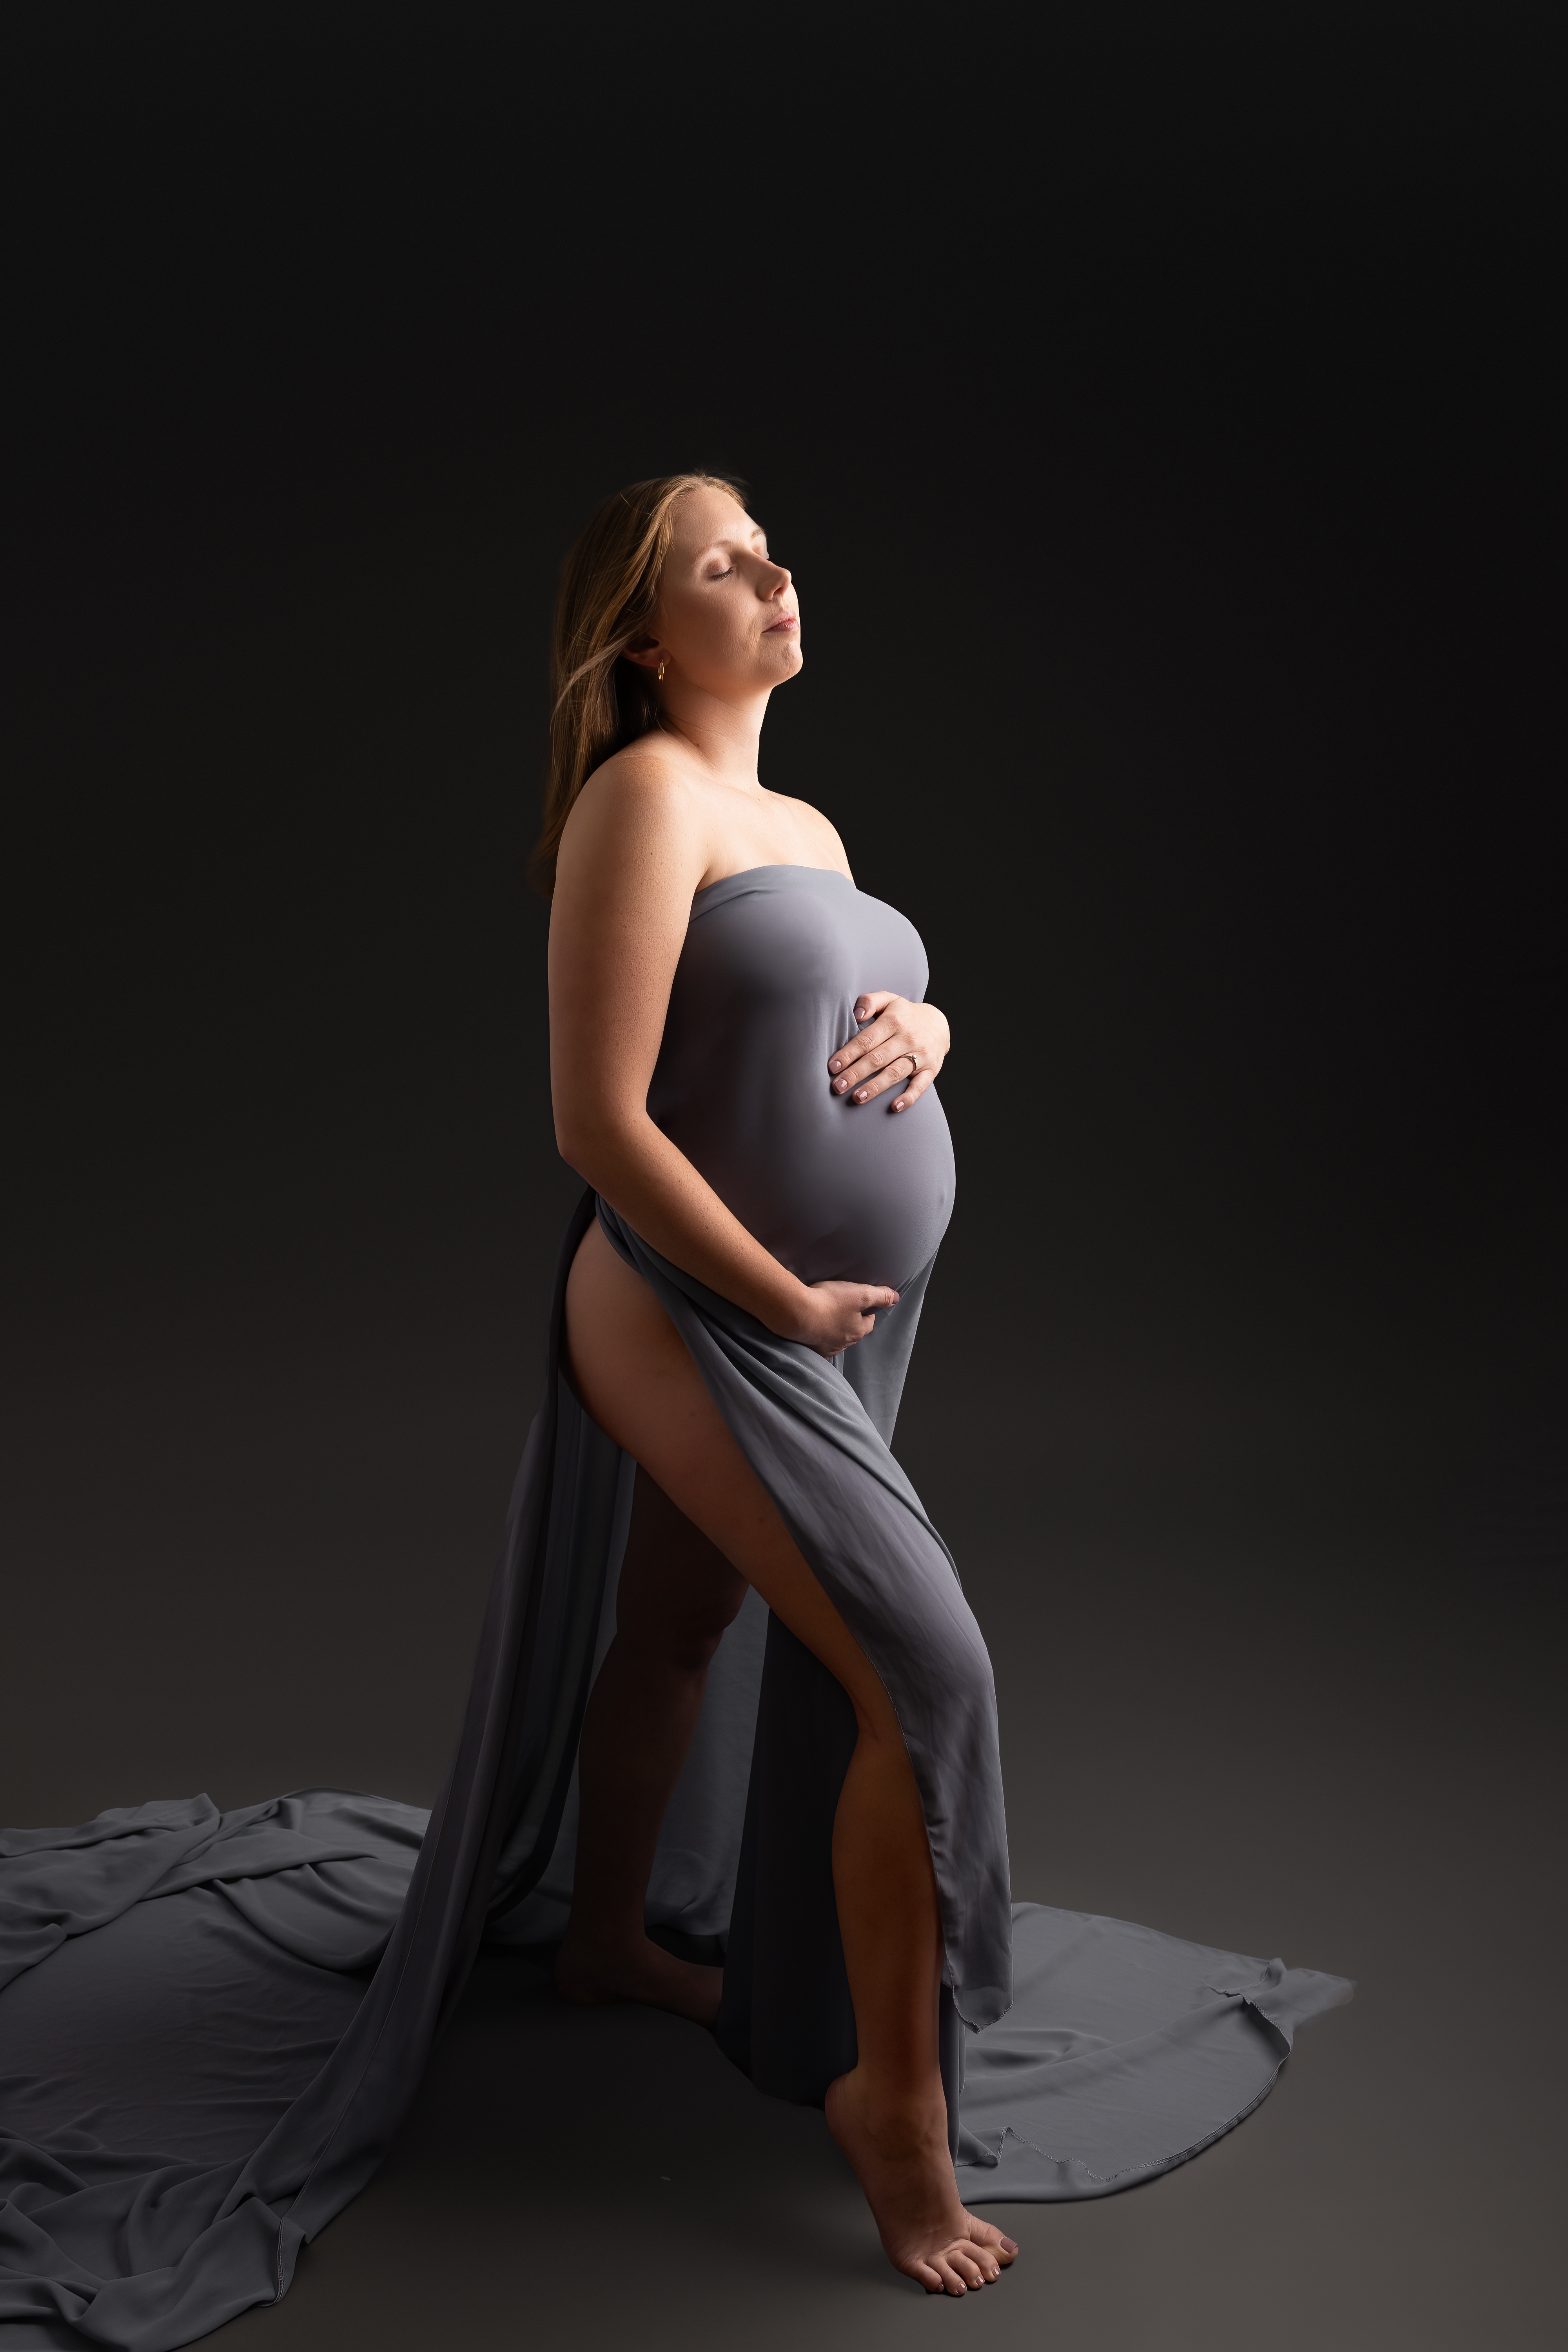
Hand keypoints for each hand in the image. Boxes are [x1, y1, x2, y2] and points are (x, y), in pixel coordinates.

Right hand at [783, 1277, 900, 1359]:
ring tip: (828, 1317)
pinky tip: (816, 1338)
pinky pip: (819, 1348)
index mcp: (858, 1330)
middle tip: (843, 1308)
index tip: (860, 1302)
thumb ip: (880, 1295)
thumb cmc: (829, 1302)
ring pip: (837, 1339)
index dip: (866, 1311)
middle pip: (853, 1332)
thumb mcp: (860, 1293)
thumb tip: (895, 1297)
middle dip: (851, 1322)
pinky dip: (819, 1343)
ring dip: (835, 1330)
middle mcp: (844, 1342)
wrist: (797, 1313)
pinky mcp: (811, 1348)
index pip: (869, 1322)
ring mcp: (827, 1347)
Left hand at [828, 993, 950, 1111]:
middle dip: (856, 1073)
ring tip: (857, 1098)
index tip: (833, 1067)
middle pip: (878, 1058)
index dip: (849, 1054)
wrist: (939, 1023)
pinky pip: (920, 1086)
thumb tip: (856, 1014)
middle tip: (838, 1086)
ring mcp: (921, 1055)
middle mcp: (907, 1038)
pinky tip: (895, 1107)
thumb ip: (870, 1001)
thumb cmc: (904, 1014)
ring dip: (876, 1087)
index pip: (867, 1040)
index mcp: (894, 1021)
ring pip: (895, 1072)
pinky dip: (909, 1097)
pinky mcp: (931, 1069)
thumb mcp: (889, 999)